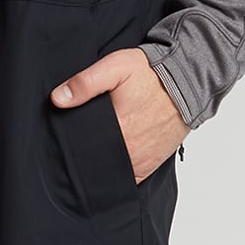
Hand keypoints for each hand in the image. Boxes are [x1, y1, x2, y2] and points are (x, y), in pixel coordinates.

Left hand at [50, 47, 186, 181]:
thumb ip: (85, 82)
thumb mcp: (115, 67)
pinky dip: (116, 172)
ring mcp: (140, 160)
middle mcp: (129, 150)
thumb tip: (57, 98)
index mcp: (118, 129)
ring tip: (91, 151)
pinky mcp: (149, 164)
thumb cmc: (151, 73)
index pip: (81, 147)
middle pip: (94, 161)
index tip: (62, 138)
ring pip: (109, 171)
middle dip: (82, 155)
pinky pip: (127, 177)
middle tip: (76, 143)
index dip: (69, 144)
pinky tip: (107, 161)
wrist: (187, 82)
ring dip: (99, 164)